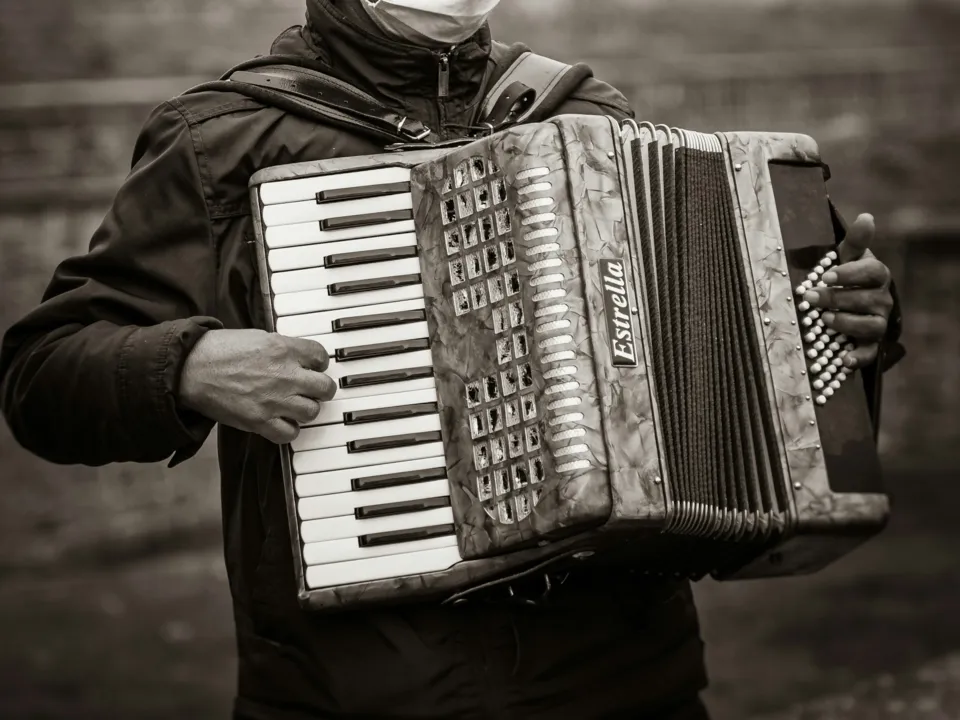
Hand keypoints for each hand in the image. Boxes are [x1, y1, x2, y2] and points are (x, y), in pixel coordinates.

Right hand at [178, 329, 335, 443]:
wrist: (190, 369)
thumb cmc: (218, 350)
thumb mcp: (257, 337)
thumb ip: (282, 348)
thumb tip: (298, 358)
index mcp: (283, 349)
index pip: (321, 356)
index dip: (319, 362)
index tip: (314, 366)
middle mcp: (284, 375)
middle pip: (325, 388)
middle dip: (321, 389)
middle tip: (313, 389)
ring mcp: (274, 400)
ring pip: (312, 412)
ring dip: (306, 409)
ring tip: (295, 406)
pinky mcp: (260, 421)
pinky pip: (290, 433)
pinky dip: (288, 430)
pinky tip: (281, 422)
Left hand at [802, 213, 892, 368]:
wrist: (852, 305)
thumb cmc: (845, 276)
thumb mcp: (847, 256)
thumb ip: (855, 240)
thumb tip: (866, 216)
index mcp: (875, 276)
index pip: (871, 272)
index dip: (850, 274)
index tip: (826, 275)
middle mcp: (882, 300)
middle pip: (867, 299)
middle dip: (837, 298)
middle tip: (809, 297)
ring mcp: (877, 323)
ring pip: (870, 325)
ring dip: (846, 322)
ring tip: (823, 320)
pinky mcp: (870, 344)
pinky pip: (868, 353)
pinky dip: (856, 358)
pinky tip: (842, 359)